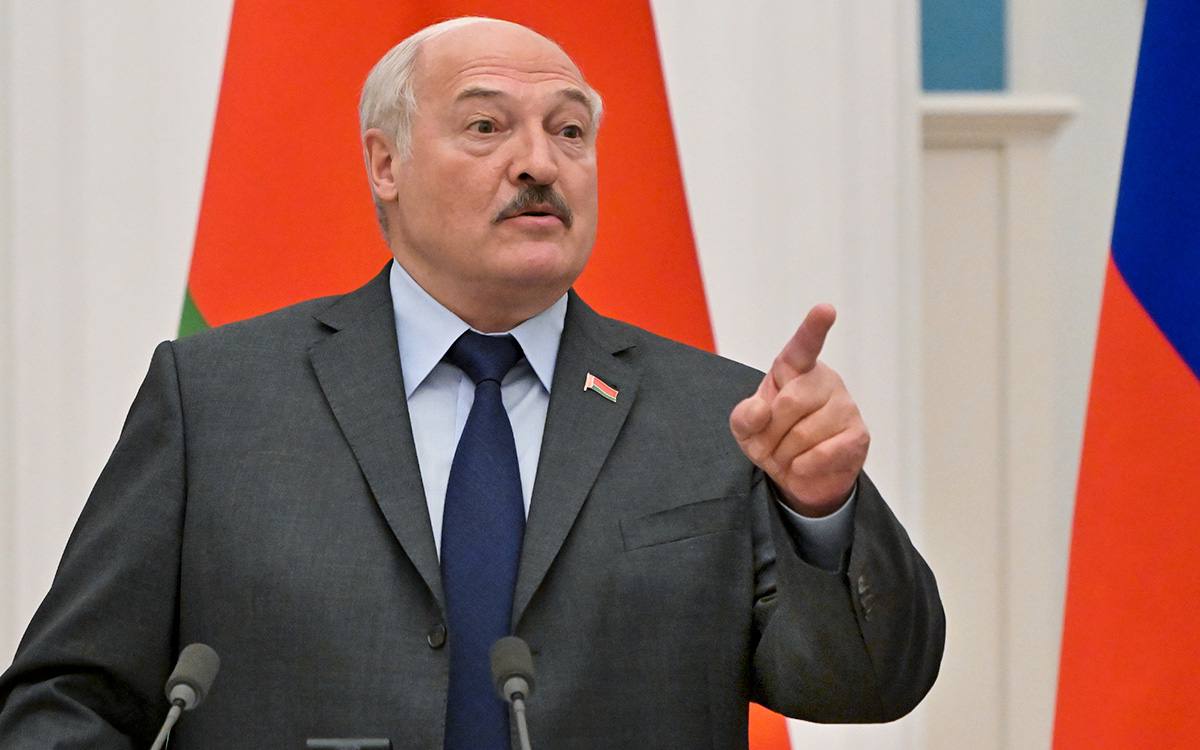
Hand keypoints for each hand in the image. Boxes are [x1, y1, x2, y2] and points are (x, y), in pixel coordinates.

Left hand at [729, 304, 868, 516]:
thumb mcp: (747, 428)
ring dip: (785, 455)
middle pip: (789, 403)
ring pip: (803, 434)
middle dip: (770, 433)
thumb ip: (744, 416)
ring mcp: (846, 407)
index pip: (803, 346)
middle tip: (770, 444)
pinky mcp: (858, 435)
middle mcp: (825, 381)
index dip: (813, 328)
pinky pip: (822, 453)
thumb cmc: (774, 439)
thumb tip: (760, 411)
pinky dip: (803, 467)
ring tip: (789, 455)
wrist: (800, 476)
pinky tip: (804, 465)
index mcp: (796, 369)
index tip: (825, 310)